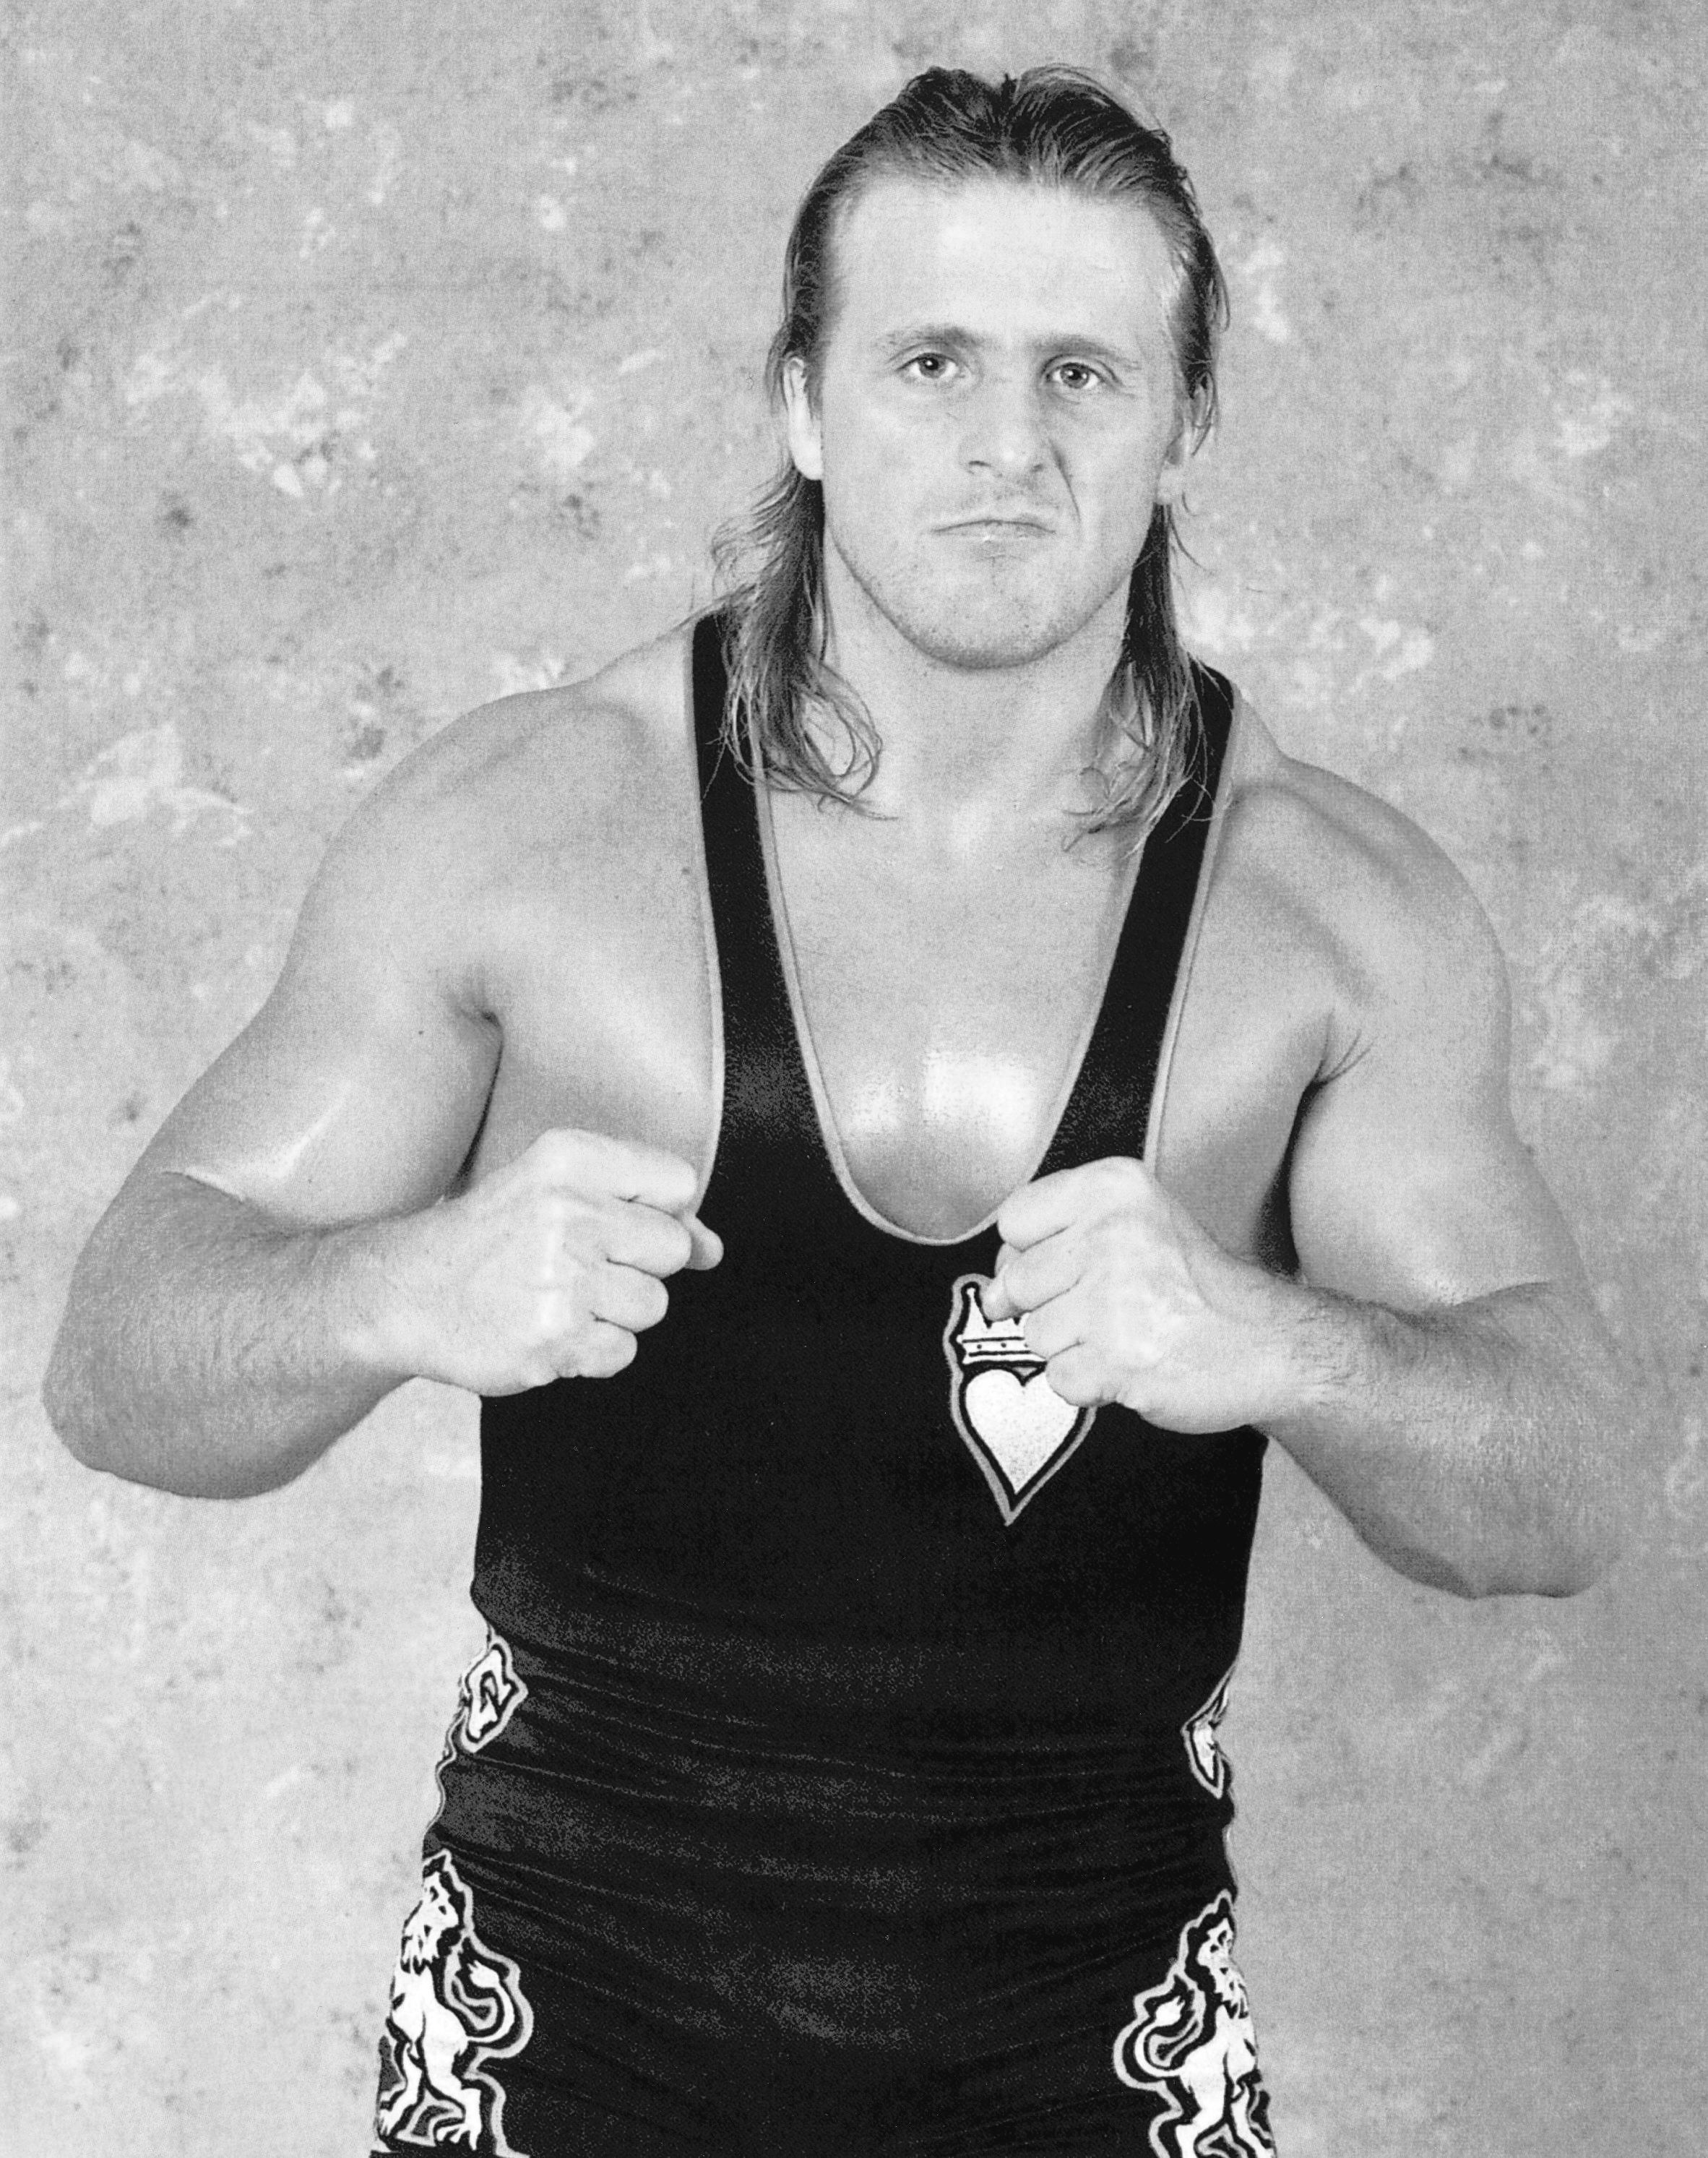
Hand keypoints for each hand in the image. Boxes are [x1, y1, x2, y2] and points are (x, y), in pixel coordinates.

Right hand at [373, 1128, 720, 1394]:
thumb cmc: (492, 1238)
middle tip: (578, 1265)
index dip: (658, 1212)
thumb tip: (712, 1249)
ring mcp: (560, 1280)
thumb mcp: (556, 1188)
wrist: (407, 1293)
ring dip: (614, 1312)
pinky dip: (593, 1352)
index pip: (677, 1182)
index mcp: (568, 1158)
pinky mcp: (553, 1340)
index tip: (614, 1224)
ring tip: (559, 1298)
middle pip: (672, 1248)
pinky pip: (622, 1352)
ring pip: (652, 1306)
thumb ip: (645, 1208)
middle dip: (636, 1265)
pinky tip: (550, 1329)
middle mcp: (566, 1212)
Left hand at [982, 1156, 1305, 1434]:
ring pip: (1034, 1333)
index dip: (1033, 1252)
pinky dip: (1089, 1383)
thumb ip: (1061, 1236)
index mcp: (1113, 1189)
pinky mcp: (1117, 1360)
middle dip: (1051, 1305)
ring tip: (1126, 1334)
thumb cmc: (1200, 1286)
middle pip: (1016, 1280)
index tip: (1069, 1265)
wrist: (1268, 1344)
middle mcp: (1111, 1234)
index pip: (1015, 1219)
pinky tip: (1130, 1363)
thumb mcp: (1140, 1220)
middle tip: (1107, 1307)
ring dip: (1073, 1346)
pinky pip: (1059, 1378)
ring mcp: (1113, 1300)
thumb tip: (992, 1288)